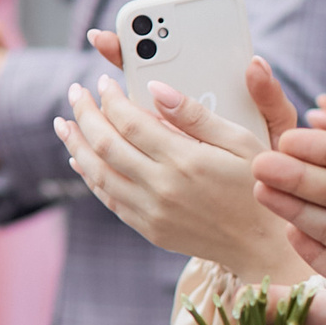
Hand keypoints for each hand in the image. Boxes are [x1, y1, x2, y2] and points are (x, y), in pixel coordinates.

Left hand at [55, 55, 302, 274]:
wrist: (260, 243)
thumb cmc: (256, 185)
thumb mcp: (241, 140)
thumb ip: (196, 114)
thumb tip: (156, 88)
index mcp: (185, 161)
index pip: (130, 122)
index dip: (111, 98)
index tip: (103, 81)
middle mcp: (162, 188)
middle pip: (105, 145)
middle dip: (85, 114)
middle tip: (75, 93)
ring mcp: (152, 212)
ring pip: (98, 173)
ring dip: (76, 145)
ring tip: (64, 123)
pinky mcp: (149, 228)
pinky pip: (109, 198)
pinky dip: (90, 176)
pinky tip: (81, 159)